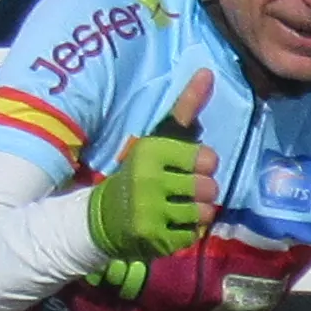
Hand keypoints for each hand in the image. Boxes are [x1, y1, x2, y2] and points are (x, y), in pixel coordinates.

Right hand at [84, 70, 215, 283]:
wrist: (100, 217)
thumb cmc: (139, 172)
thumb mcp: (158, 138)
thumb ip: (185, 106)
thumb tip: (208, 72)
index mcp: (151, 152)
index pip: (208, 159)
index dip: (204, 165)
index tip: (189, 166)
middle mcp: (149, 180)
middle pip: (209, 188)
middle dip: (202, 191)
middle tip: (183, 191)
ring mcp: (150, 212)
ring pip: (204, 213)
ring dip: (197, 213)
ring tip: (178, 208)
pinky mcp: (153, 239)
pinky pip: (193, 236)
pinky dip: (186, 233)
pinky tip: (169, 225)